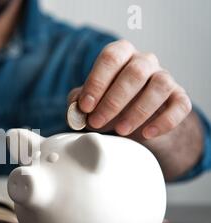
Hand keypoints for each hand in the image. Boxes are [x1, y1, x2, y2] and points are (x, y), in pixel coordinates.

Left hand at [69, 40, 191, 140]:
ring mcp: (164, 77)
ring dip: (138, 111)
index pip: (111, 57)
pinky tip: (147, 134)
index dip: (97, 82)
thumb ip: (77, 101)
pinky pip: (180, 105)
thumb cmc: (107, 105)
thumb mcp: (88, 102)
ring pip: (159, 85)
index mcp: (120, 54)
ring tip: (120, 130)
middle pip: (135, 72)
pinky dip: (165, 121)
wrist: (135, 121)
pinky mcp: (179, 97)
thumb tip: (74, 108)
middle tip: (96, 122)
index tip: (85, 106)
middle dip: (113, 101)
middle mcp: (144, 61)